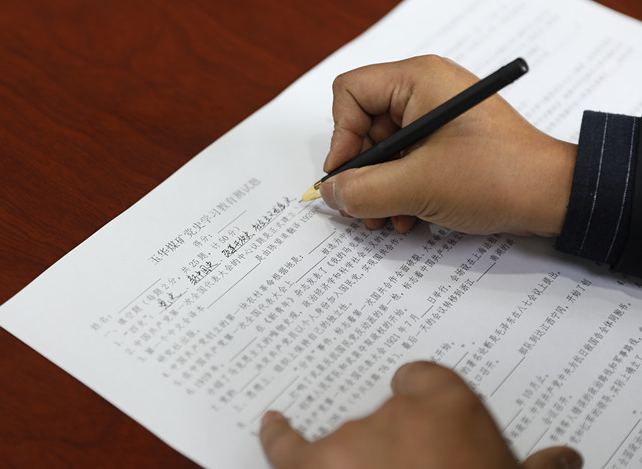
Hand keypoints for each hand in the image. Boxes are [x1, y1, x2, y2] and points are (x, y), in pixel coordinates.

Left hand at [259, 361, 581, 468]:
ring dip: (356, 457)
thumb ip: (538, 468)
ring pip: (347, 436)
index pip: (425, 379)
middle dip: (396, 441)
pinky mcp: (314, 467)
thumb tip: (565, 460)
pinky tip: (273, 424)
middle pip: (387, 410)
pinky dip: (279, 434)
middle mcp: (397, 410)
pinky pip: (286, 446)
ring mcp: (352, 440)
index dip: (424, 402)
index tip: (426, 419)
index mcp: (451, 403)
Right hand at [320, 55, 576, 235]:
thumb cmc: (497, 176)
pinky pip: (405, 159)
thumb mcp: (417, 186)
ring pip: (383, 148)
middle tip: (362, 207)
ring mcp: (437, 116)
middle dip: (361, 171)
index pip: (350, 93)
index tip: (347, 175)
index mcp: (418, 80)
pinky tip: (409, 216)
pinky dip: (399, 188)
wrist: (555, 196)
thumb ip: (362, 190)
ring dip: (379, 187)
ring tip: (387, 218)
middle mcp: (425, 90)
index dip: (341, 136)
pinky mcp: (446, 140)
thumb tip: (330, 193)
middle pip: (363, 125)